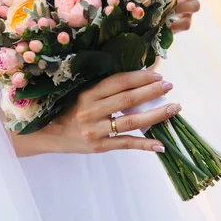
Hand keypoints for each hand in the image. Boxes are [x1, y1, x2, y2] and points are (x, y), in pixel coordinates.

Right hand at [12, 70, 181, 156]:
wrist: (46, 135)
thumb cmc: (67, 111)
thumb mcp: (81, 96)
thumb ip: (103, 90)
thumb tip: (136, 80)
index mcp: (87, 94)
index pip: (118, 82)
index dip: (139, 77)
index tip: (157, 74)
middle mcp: (90, 111)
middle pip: (127, 99)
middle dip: (151, 91)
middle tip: (169, 86)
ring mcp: (95, 130)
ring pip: (131, 121)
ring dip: (155, 114)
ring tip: (173, 108)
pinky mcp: (99, 146)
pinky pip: (126, 144)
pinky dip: (144, 144)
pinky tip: (160, 145)